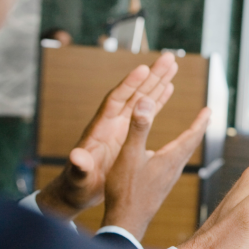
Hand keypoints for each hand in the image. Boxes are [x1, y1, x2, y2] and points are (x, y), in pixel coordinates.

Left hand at [36, 52, 177, 219]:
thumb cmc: (77, 185)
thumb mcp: (79, 177)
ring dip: (157, 82)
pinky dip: (158, 99)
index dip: (129, 86)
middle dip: (150, 75)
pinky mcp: (127, 132)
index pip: (116, 101)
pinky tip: (169, 88)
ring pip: (141, 98)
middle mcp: (111, 123)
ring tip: (172, 66)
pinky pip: (145, 111)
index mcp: (100, 129)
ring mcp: (120, 126)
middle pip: (133, 93)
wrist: (78, 190)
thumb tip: (76, 157)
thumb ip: (79, 167)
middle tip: (167, 58)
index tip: (143, 69)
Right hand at [101, 97, 210, 240]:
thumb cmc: (126, 190)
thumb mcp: (129, 154)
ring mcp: (167, 179)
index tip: (209, 109)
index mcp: (170, 159)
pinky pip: (173, 164)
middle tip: (206, 117)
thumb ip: (138, 128)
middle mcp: (173, 169)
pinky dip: (176, 152)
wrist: (126, 222)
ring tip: (191, 133)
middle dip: (198, 128)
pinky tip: (168, 156)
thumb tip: (145, 101)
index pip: (191, 136)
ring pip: (182, 155)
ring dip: (188, 140)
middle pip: (191, 144)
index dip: (201, 121)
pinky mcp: (160, 186)